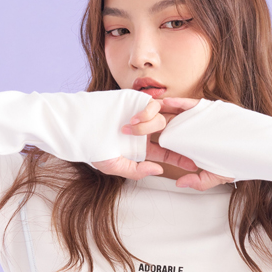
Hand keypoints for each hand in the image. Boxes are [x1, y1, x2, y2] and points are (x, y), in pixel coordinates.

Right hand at [93, 96, 234, 190]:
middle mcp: (144, 131)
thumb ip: (137, 171)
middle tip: (183, 143)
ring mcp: (141, 115)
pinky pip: (153, 105)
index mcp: (141, 148)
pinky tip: (133, 119)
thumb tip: (159, 169)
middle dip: (178, 140)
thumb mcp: (115, 166)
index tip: (194, 165)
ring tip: (129, 130)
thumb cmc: (92, 148)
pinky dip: (147, 113)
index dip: (180, 158)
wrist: (78, 126)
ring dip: (149, 126)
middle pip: (170, 134)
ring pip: (162, 120)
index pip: (166, 153)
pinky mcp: (136, 100)